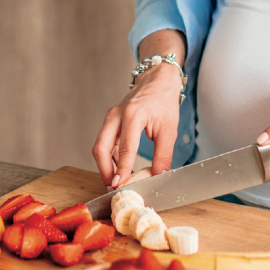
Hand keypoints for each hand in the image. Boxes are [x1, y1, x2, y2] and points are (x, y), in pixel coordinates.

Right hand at [92, 64, 182, 187]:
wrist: (157, 81)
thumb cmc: (163, 102)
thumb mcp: (169, 129)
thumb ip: (163, 155)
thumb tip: (159, 177)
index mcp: (132, 115)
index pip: (125, 147)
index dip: (122, 169)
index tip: (120, 185)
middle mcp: (116, 116)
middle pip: (101, 148)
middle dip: (105, 171)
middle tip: (114, 188)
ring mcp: (110, 119)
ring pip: (100, 147)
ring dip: (106, 167)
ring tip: (118, 183)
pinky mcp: (110, 123)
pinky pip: (105, 144)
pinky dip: (110, 159)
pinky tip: (120, 170)